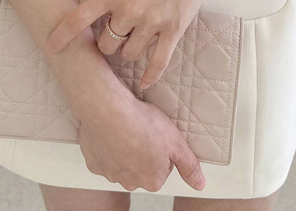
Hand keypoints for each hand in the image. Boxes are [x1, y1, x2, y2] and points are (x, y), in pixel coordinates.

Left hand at [45, 0, 214, 87]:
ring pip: (129, 54)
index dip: (62, 36)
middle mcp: (128, 11)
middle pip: (106, 44)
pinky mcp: (173, 29)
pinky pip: (158, 62)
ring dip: (128, 51)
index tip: (53, 45)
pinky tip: (145, 83)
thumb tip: (105, 10)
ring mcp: (151, 23)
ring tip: (133, 42)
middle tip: (112, 36)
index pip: (78, 19)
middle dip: (107, 42)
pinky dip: (150, 75)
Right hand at [78, 88, 205, 191]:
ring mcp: (110, 174)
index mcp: (152, 181)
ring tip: (127, 128)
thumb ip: (189, 165)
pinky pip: (103, 156)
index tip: (157, 134)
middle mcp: (131, 183)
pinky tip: (111, 131)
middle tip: (142, 129)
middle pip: (141, 168)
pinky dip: (107, 145)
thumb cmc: (142, 123)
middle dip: (142, 151)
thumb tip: (200, 184)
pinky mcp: (94, 163)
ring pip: (121, 163)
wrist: (109, 110)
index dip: (162, 148)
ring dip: (124, 149)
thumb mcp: (176, 141)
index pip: (163, 168)